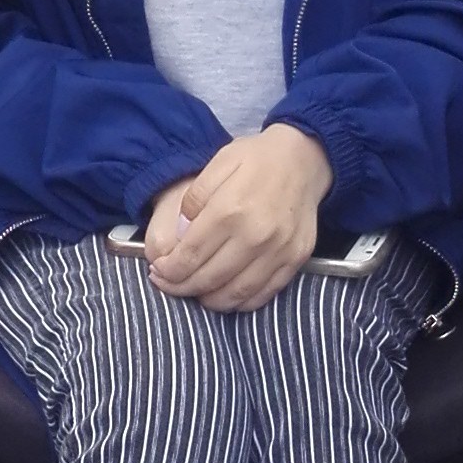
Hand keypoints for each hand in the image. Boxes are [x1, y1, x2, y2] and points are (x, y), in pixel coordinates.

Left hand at [144, 126, 333, 311]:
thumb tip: (180, 234)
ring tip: (194, 292)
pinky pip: (263, 295)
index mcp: (230, 210)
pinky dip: (240, 302)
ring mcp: (278, 251)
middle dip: (181, 287)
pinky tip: (225, 294)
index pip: (190, 255)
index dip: (169, 271)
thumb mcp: (218, 163)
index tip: (157, 272)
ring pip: (235, 294)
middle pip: (209, 279)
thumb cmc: (257, 160)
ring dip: (208, 300)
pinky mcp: (295, 260)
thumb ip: (194, 199)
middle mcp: (255, 235)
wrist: (305, 159)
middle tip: (168, 284)